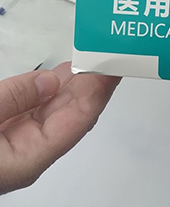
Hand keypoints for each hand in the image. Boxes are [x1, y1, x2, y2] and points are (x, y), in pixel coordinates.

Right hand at [0, 62, 118, 194]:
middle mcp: (27, 154)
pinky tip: (60, 73)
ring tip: (92, 56)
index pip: (79, 120)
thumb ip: (14, 100)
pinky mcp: (4, 134)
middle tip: (109, 54)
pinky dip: (49, 87)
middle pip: (72, 112)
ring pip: (53, 108)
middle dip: (93, 82)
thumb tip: (50, 82)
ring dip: (74, 81)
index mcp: (28, 159)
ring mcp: (15, 143)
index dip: (100, 90)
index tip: (114, 67)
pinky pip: (33, 108)